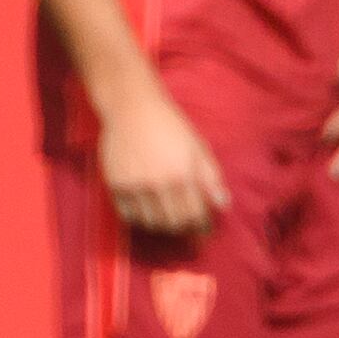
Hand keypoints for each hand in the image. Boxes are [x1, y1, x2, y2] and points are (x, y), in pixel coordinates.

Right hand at [101, 80, 229, 236]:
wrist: (132, 109)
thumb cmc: (170, 126)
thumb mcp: (198, 148)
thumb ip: (211, 178)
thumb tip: (223, 206)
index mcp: (182, 174)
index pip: (194, 215)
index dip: (201, 226)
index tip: (203, 228)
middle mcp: (158, 184)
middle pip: (172, 223)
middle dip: (183, 228)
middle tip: (186, 225)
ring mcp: (134, 186)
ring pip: (150, 223)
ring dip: (161, 225)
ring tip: (166, 217)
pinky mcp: (115, 185)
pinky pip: (128, 215)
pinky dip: (139, 218)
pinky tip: (147, 211)